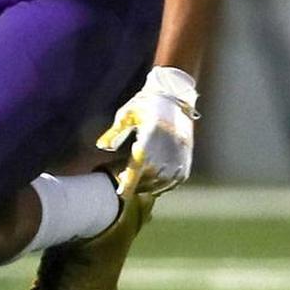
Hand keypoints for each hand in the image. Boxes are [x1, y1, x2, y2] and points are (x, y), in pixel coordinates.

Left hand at [96, 67, 199, 197]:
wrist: (175, 96)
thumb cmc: (146, 103)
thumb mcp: (127, 114)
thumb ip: (114, 132)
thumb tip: (102, 146)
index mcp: (150, 135)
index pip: (138, 165)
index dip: (129, 182)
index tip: (121, 193)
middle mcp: (167, 146)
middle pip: (150, 176)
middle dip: (137, 184)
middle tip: (125, 182)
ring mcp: (180, 153)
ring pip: (163, 181)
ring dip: (150, 186)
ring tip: (138, 183)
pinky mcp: (187, 157)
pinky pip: (176, 179)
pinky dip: (165, 184)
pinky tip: (154, 181)